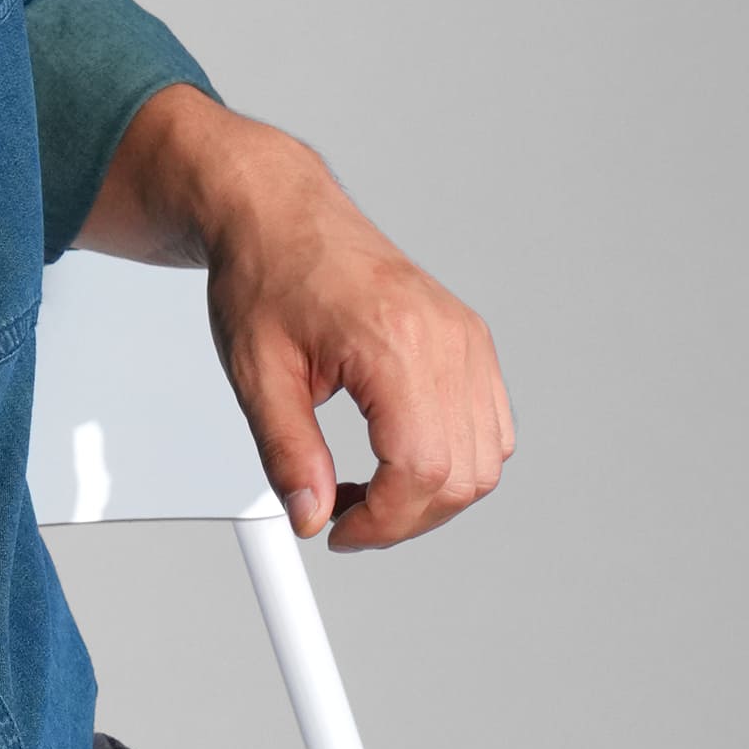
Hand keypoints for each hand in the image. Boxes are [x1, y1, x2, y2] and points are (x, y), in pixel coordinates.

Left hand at [78, 86, 511, 551]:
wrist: (281, 215)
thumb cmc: (266, 274)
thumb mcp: (258, 374)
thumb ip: (288, 454)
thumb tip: (310, 517)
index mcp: (394, 342)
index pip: (421, 468)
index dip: (384, 522)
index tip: (341, 533)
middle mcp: (446, 339)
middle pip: (463, 474)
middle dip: (406, 518)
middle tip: (347, 519)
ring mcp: (465, 338)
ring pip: (486, 458)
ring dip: (432, 494)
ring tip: (366, 488)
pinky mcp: (469, 340)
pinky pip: (490, 426)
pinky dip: (453, 458)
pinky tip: (396, 456)